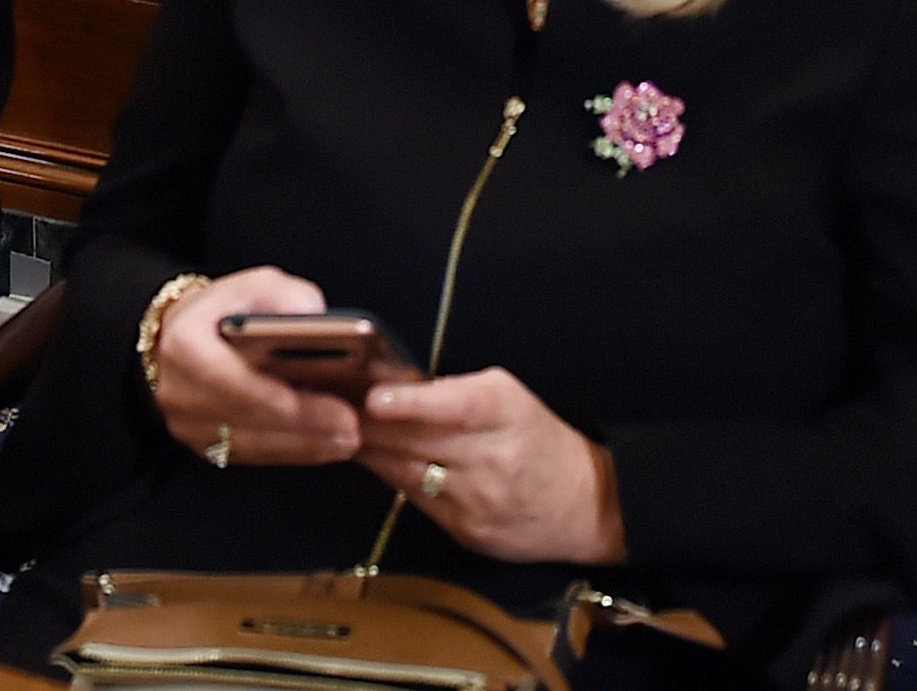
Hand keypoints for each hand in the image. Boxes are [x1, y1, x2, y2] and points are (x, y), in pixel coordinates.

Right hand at [150, 266, 363, 467]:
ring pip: (250, 446)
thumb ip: (283, 294)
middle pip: (247, 419)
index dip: (282, 399)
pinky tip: (323, 446)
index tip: (330, 406)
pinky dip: (289, 452)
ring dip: (302, 446)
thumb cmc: (222, 309)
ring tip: (347, 440)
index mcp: (184, 344)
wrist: (178, 335)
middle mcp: (177, 391)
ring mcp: (187, 424)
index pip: (235, 381)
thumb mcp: (253, 285)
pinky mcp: (202, 445)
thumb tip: (312, 313)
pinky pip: (250, 456)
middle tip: (352, 427)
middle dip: (304, 427)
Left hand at [360, 370, 626, 564]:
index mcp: (505, 413)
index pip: (455, 407)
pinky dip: (391, 476)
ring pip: (406, 472)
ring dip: (369, 450)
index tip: (374, 399)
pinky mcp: (464, 531)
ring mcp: (475, 501)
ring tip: (337, 429)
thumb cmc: (540, 438)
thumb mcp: (510, 398)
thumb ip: (455, 391)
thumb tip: (393, 386)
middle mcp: (490, 458)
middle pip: (416, 441)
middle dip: (369, 424)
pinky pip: (414, 499)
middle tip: (329, 403)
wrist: (586, 506)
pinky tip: (371, 460)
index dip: (411, 403)